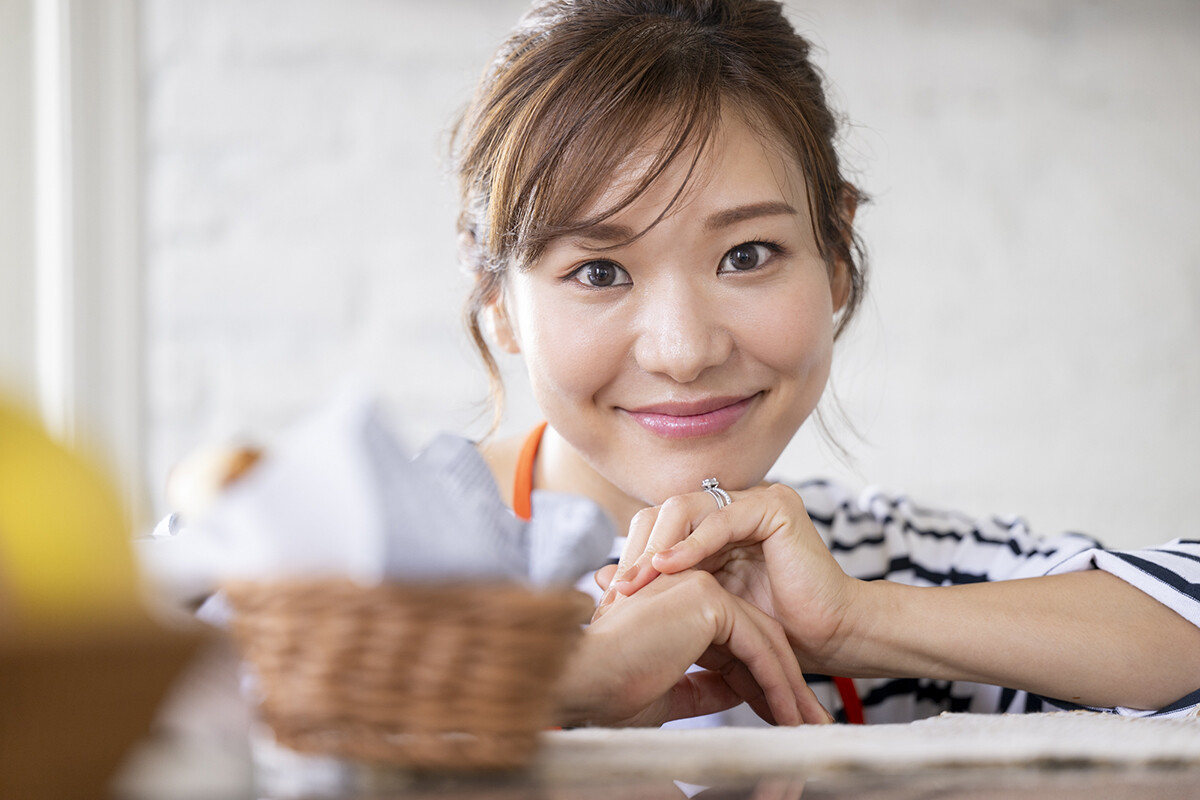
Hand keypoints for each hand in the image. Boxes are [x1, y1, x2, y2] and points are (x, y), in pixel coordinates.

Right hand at [554, 569, 829, 726]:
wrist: (582, 681)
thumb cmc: (608, 691)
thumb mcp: (667, 691)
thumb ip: (701, 687)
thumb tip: (734, 693)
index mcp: (676, 606)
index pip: (733, 641)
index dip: (757, 682)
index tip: (777, 715)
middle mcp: (688, 587)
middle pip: (753, 636)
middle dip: (782, 682)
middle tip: (807, 720)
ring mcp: (698, 586)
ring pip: (761, 639)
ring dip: (787, 685)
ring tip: (806, 724)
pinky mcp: (706, 597)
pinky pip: (756, 645)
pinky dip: (776, 683)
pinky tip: (789, 715)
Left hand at [602, 484, 862, 670]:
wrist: (830, 641)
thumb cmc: (771, 632)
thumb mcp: (700, 608)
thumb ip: (658, 587)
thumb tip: (599, 575)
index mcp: (716, 524)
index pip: (659, 525)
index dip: (635, 555)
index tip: (614, 594)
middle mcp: (734, 505)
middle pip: (666, 512)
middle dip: (639, 550)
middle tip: (620, 589)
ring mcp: (756, 499)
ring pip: (686, 508)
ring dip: (657, 546)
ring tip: (637, 581)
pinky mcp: (775, 505)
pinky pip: (722, 518)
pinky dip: (691, 544)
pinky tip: (668, 567)